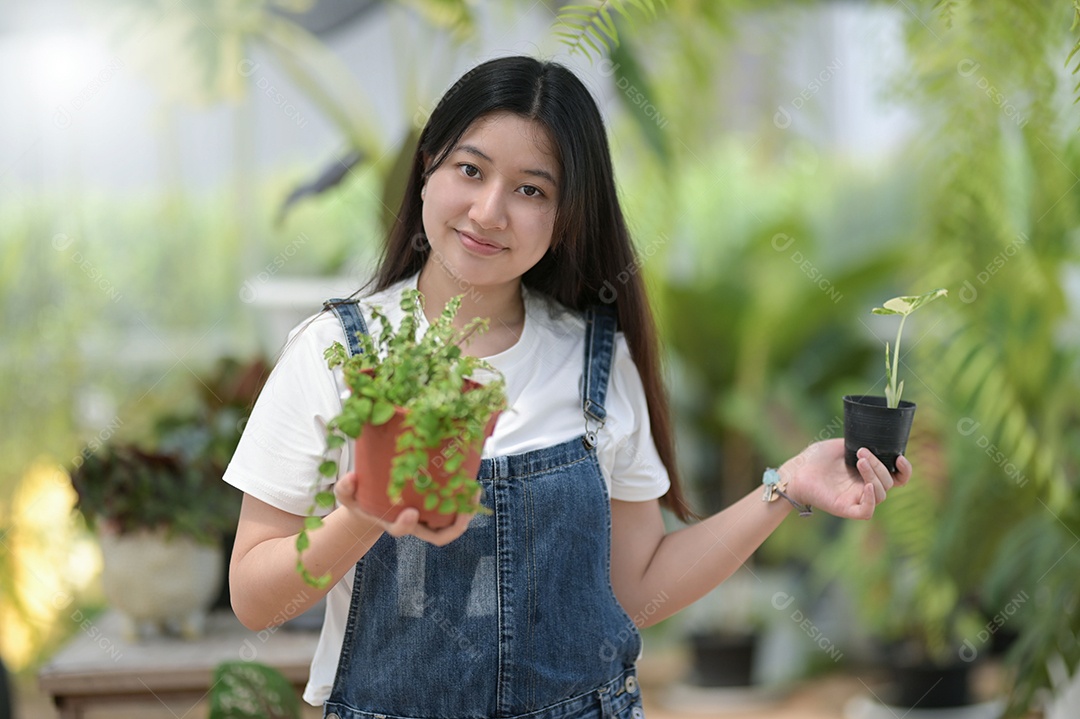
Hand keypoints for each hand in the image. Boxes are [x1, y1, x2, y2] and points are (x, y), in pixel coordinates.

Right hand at [334, 471, 475, 545]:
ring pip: (452, 524)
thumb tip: (351, 477)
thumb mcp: (348, 495)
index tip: (410, 513)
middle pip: (438, 534)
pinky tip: (472, 481)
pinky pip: (455, 510)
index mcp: (393, 523)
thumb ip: (345, 489)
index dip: (406, 524)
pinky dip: (465, 501)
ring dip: (466, 512)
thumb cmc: (361, 499)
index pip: (401, 529)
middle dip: (454, 524)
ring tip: (475, 491)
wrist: (371, 500)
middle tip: (464, 508)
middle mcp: (414, 524)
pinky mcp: (435, 506)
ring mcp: (427, 518)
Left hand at [782, 438, 911, 519]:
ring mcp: (855, 499)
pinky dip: (871, 500)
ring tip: (860, 461)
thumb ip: (860, 443)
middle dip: (879, 465)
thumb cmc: (815, 458)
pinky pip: (866, 512)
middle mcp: (864, 488)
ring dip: (874, 476)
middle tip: (862, 453)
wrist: (796, 469)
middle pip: (888, 483)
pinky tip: (866, 486)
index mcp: (867, 475)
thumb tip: (875, 439)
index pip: (897, 478)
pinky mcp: (844, 509)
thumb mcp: (841, 445)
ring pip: (881, 495)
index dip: (905, 471)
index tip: (899, 458)